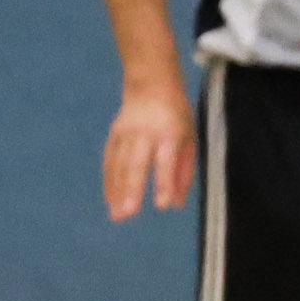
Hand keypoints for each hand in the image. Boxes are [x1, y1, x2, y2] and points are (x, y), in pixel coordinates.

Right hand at [102, 87, 195, 221]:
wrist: (151, 85)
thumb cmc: (177, 117)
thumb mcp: (190, 138)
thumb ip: (184, 171)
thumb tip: (177, 204)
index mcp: (169, 132)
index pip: (166, 161)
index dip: (165, 183)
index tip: (163, 205)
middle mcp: (144, 133)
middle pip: (136, 164)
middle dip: (131, 189)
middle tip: (128, 213)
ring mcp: (126, 133)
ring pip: (119, 164)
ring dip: (116, 190)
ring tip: (117, 215)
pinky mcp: (114, 135)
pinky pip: (109, 160)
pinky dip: (109, 181)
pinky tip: (110, 200)